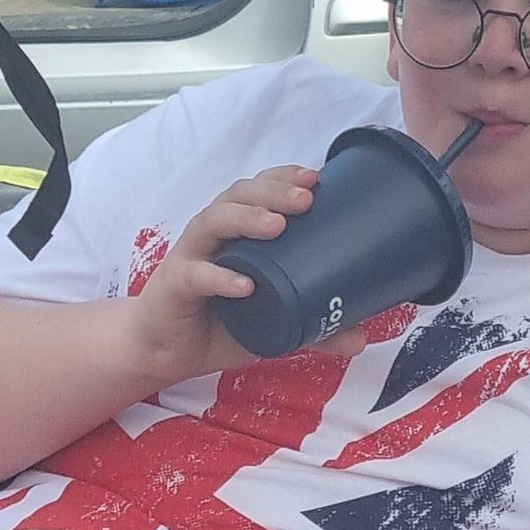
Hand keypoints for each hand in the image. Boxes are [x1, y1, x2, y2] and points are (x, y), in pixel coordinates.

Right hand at [128, 167, 366, 384]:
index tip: (316, 177)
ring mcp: (193, 256)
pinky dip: (220, 277)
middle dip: (273, 191)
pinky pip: (196, 275)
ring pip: (214, 221)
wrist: (168, 352)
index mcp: (238, 232)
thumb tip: (361, 338)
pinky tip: (244, 284)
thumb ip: (316, 329)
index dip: (284, 178)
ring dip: (246, 219)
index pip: (259, 190)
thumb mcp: (276, 324)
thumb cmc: (220, 322)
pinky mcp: (175, 286)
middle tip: (306, 199)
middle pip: (239, 195)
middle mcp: (214, 235)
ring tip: (277, 226)